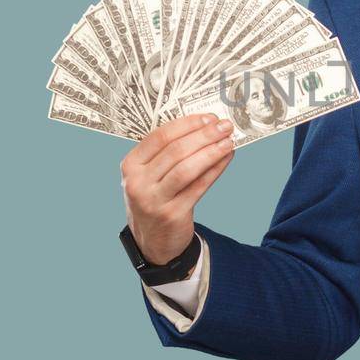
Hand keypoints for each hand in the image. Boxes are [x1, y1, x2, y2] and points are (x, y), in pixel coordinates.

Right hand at [121, 112, 235, 264]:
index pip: (160, 136)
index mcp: (130, 165)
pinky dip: (215, 170)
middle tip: (224, 126)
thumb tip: (204, 128)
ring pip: (187, 168)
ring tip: (229, 142)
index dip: (187, 124)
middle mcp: (137, 182)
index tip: (209, 118)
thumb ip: (167, 154)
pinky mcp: (172, 214)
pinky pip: (198, 187)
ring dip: (211, 152)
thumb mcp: (149, 176)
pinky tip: (226, 159)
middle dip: (204, 135)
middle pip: (175, 151)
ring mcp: (153, 200)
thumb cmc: (154, 199)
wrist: (151, 241)